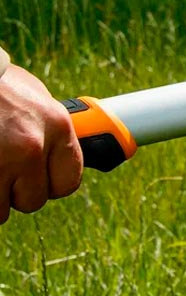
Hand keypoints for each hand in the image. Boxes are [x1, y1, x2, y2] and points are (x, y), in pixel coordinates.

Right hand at [0, 56, 82, 223]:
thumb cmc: (0, 85)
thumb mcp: (37, 100)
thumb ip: (48, 130)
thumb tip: (55, 153)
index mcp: (57, 126)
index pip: (68, 181)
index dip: (51, 185)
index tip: (39, 180)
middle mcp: (33, 147)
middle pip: (33, 200)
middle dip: (17, 192)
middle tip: (6, 171)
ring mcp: (1, 163)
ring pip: (2, 210)